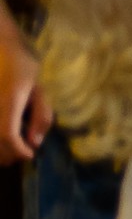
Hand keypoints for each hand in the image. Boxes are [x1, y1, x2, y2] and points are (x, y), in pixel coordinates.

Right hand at [0, 26, 47, 164]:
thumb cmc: (18, 63)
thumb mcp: (38, 87)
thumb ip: (40, 115)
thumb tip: (35, 142)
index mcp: (8, 101)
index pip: (8, 136)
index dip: (18, 151)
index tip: (29, 155)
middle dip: (8, 154)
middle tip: (20, 154)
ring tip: (9, 148)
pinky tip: (1, 138)